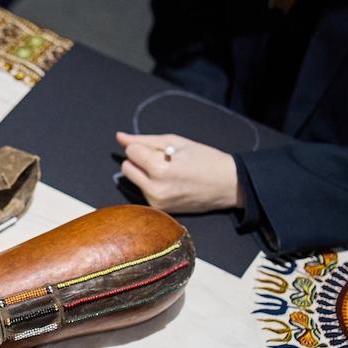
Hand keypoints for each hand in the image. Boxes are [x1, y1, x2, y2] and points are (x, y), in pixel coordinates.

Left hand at [116, 131, 241, 213]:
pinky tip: (170, 183)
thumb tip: (119, 137)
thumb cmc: (205, 159)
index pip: (131, 151)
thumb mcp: (176, 142)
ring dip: (144, 173)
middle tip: (163, 159)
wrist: (227, 185)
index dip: (145, 146)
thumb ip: (144, 140)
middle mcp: (154, 189)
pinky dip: (151, 184)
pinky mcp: (159, 209)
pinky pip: (142, 191)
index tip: (162, 149)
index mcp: (159, 169)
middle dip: (140, 160)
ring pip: (133, 180)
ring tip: (169, 171)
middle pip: (126, 167)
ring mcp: (156, 202)